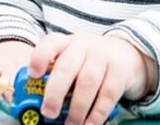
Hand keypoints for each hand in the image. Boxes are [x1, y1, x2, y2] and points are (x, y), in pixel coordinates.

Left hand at [29, 33, 154, 124]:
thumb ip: (56, 74)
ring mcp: (103, 57)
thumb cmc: (90, 61)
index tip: (33, 75)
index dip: (40, 57)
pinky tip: (89, 124)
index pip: (51, 42)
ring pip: (87, 82)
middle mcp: (84, 46)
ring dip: (77, 108)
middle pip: (67, 67)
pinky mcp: (120, 72)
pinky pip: (108, 94)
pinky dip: (97, 113)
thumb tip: (35, 101)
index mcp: (66, 42)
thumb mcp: (72, 58)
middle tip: (48, 113)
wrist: (127, 53)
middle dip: (55, 92)